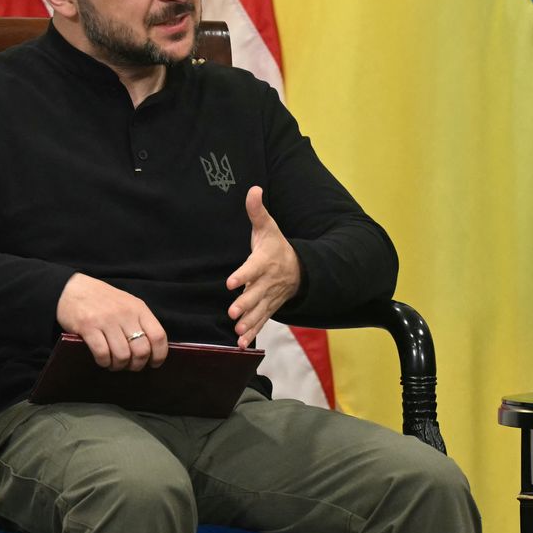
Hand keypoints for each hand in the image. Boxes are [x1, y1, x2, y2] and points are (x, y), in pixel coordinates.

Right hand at [55, 273, 167, 370]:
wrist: (72, 288)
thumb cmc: (102, 299)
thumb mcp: (127, 304)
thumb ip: (139, 321)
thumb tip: (150, 349)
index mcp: (139, 308)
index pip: (158, 336)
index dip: (159, 354)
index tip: (154, 363)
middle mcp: (125, 314)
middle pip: (141, 350)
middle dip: (137, 365)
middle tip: (130, 366)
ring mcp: (106, 320)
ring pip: (122, 355)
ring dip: (119, 366)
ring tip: (114, 364)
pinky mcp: (88, 327)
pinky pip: (102, 353)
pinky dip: (104, 362)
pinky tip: (102, 360)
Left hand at [226, 186, 301, 347]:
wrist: (301, 269)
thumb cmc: (278, 247)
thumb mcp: (268, 227)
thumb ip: (257, 211)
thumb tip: (253, 188)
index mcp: (265, 261)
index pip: (253, 268)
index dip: (243, 274)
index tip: (231, 282)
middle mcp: (268, 281)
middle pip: (256, 293)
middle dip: (245, 303)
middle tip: (233, 312)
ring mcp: (270, 297)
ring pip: (259, 311)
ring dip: (249, 322)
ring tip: (238, 332)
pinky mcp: (269, 308)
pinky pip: (262, 321)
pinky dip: (253, 333)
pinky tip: (241, 344)